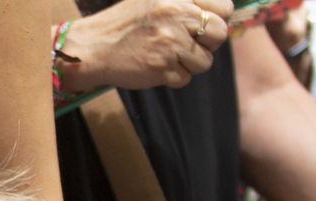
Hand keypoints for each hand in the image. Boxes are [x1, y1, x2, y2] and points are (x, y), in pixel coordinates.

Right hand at [61, 0, 232, 92]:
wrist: (92, 47)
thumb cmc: (123, 24)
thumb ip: (185, 3)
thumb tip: (220, 15)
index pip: (223, 9)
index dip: (217, 19)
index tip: (203, 27)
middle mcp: (176, 17)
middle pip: (219, 34)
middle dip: (207, 43)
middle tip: (187, 44)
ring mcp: (170, 44)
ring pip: (204, 61)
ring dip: (190, 63)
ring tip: (168, 56)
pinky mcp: (162, 69)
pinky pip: (185, 78)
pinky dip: (173, 77)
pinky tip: (156, 66)